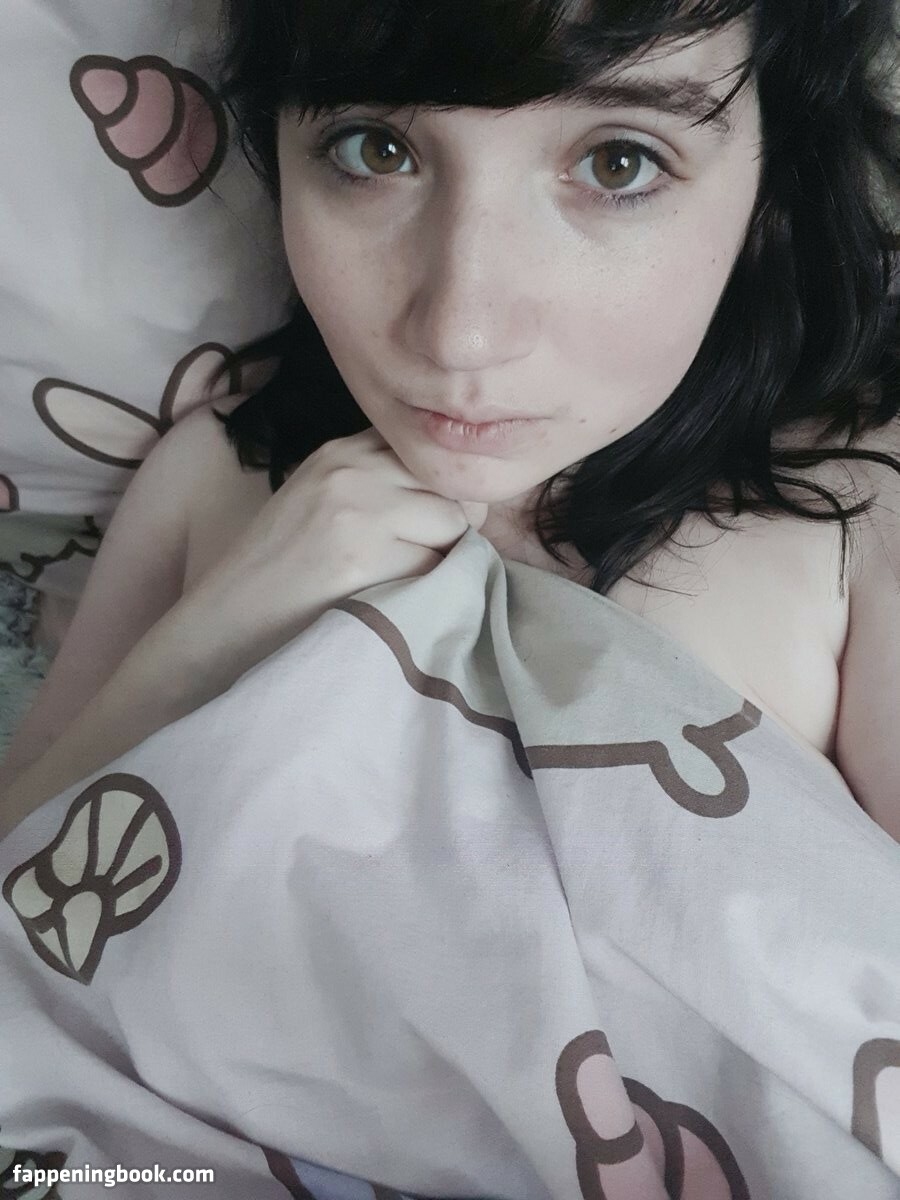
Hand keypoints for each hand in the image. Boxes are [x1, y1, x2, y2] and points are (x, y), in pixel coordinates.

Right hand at [186, 426, 487, 677]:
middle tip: (427, 561)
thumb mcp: (322, 502)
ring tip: (406, 581)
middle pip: (449, 483)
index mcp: (341, 451)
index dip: (444, 489)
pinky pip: (434, 566)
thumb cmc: (281, 572)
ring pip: (452, 523)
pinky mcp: (360, 556)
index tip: (435, 524)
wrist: (227, 620)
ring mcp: (355, 509)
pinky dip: (427, 589)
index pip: (425, 449)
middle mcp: (350, 468)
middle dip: (453, 524)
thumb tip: (463, 498)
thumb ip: (379, 484)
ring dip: (444, 557)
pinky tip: (393, 601)